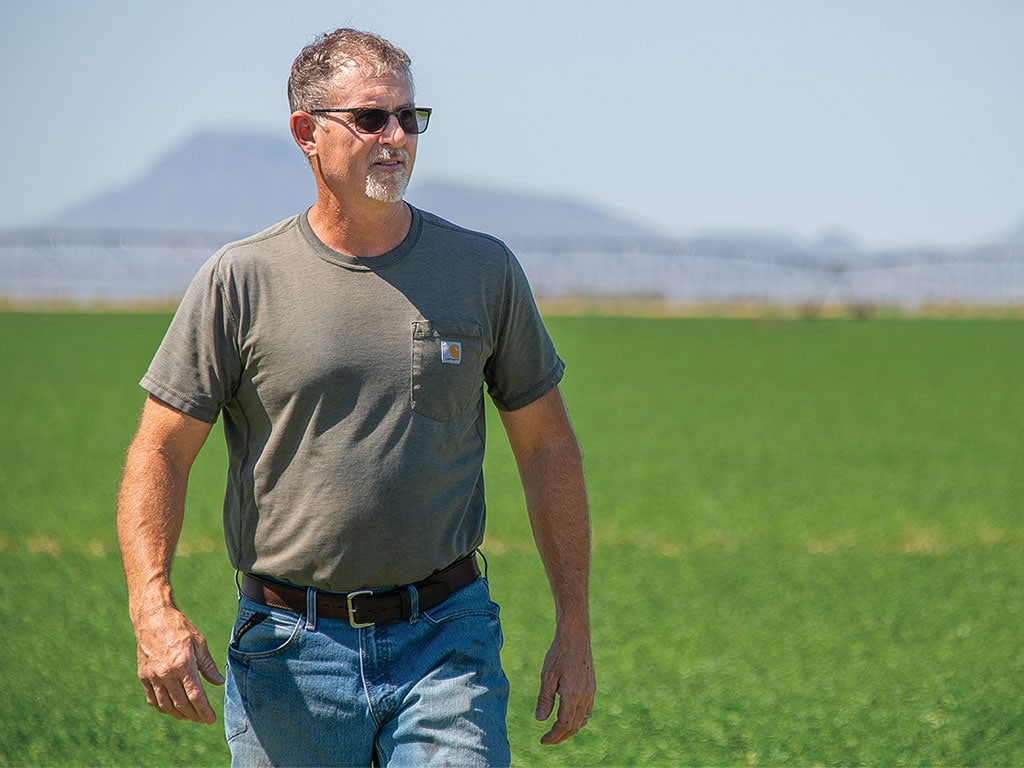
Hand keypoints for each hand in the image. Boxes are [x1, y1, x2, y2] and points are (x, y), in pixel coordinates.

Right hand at [133, 606, 224, 723]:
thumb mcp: (199, 643)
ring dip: (179, 714)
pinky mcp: (144, 676)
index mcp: (183, 664)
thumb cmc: (179, 628)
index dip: (204, 710)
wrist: (153, 618)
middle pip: (181, 704)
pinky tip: (172, 709)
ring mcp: (153, 676)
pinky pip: (153, 699)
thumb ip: (208, 665)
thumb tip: (219, 682)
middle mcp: (166, 673)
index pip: (195, 695)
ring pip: (166, 705)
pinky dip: (164, 708)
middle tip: (203, 719)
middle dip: (194, 715)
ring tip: (190, 716)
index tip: (211, 719)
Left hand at [535, 629, 595, 744]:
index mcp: (573, 694)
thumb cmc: (558, 653)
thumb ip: (545, 699)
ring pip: (582, 720)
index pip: (564, 725)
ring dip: (570, 729)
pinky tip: (569, 717)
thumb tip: (540, 720)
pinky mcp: (592, 687)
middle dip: (561, 736)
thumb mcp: (547, 675)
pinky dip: (578, 719)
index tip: (543, 740)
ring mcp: (590, 692)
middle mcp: (585, 696)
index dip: (554, 736)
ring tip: (557, 731)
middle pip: (574, 726)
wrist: (575, 636)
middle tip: (547, 740)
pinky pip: (587, 711)